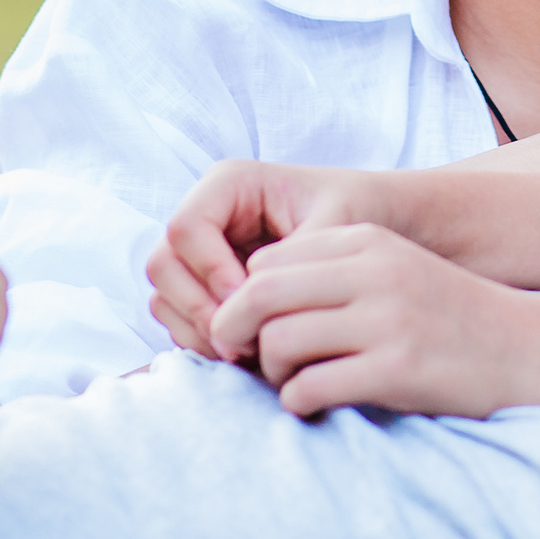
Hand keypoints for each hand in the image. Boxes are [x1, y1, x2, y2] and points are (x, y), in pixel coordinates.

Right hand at [146, 160, 376, 355]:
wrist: (376, 224)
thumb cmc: (359, 211)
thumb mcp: (338, 224)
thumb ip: (297, 257)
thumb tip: (250, 303)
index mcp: (229, 184)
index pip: (186, 229)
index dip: (210, 271)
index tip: (254, 303)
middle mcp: (205, 215)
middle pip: (163, 266)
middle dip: (199, 309)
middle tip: (243, 343)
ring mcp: (200, 254)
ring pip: (164, 298)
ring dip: (199, 331)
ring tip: (249, 353)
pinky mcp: (205, 287)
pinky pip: (180, 320)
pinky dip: (204, 341)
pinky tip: (248, 354)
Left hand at [205, 223, 539, 418]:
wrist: (532, 347)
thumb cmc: (451, 316)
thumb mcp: (396, 270)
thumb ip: (335, 272)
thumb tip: (248, 296)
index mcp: (370, 242)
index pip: (269, 260)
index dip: (243, 296)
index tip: (249, 327)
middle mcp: (376, 274)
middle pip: (261, 294)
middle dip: (234, 330)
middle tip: (236, 357)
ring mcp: (389, 321)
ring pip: (279, 342)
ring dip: (270, 372)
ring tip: (290, 382)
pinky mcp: (398, 370)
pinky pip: (310, 388)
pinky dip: (298, 401)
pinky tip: (315, 403)